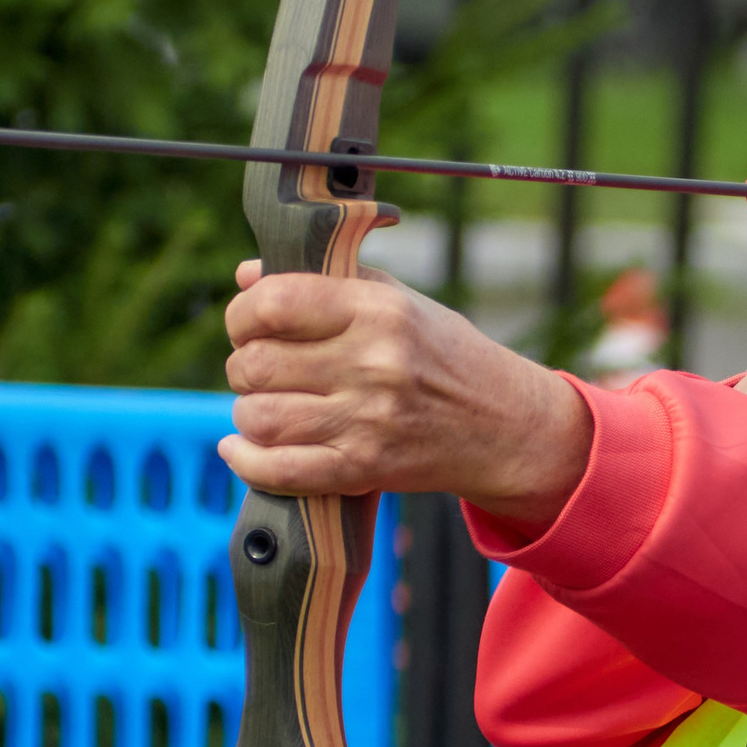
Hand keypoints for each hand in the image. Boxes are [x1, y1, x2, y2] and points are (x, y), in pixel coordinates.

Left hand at [219, 261, 590, 533]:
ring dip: (249, 413)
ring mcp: (369, 420)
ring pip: (259, 418)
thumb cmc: (445, 356)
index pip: (274, 303)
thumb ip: (325, 282)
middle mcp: (374, 363)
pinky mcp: (365, 468)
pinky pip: (279, 470)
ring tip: (267, 406)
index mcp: (380, 310)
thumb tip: (245, 276)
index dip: (242, 314)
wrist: (504, 425)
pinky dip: (247, 461)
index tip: (247, 324)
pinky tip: (242, 448)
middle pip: (256, 365)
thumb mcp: (398, 301)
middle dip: (243, 367)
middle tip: (259, 369)